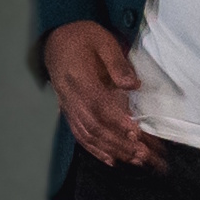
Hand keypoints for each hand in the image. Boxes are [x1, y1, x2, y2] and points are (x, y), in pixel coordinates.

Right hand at [39, 22, 152, 164]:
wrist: (56, 40)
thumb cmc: (82, 38)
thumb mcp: (102, 41)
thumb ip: (117, 63)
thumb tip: (133, 84)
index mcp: (80, 79)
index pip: (99, 105)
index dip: (117, 121)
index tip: (136, 133)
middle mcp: (72, 98)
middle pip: (96, 126)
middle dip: (121, 143)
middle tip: (144, 155)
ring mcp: (69, 108)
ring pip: (89, 135)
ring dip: (113, 151)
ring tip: (135, 160)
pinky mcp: (69, 113)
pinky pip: (80, 136)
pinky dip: (95, 151)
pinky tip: (112, 161)